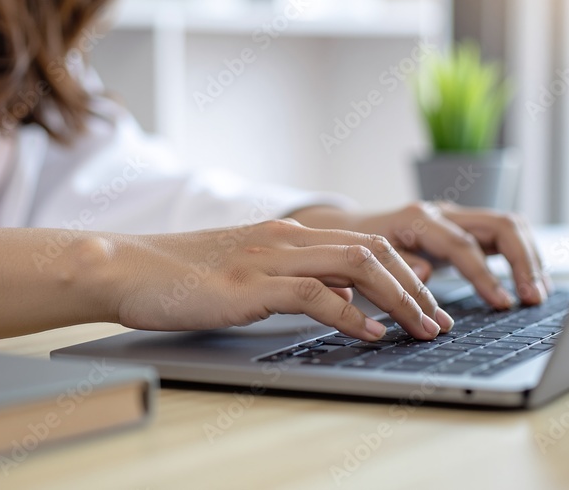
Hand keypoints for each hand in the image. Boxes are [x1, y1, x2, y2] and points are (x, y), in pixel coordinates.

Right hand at [111, 219, 452, 340]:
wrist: (127, 266)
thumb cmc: (183, 276)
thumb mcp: (252, 275)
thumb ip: (300, 282)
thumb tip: (346, 303)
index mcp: (290, 233)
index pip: (365, 243)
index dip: (406, 271)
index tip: (429, 301)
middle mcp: (288, 238)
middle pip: (374, 250)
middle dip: (416, 286)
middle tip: (440, 319)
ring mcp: (270, 257)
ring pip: (356, 266)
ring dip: (399, 298)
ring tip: (422, 328)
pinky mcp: (251, 284)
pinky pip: (316, 295)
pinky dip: (352, 316)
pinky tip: (371, 335)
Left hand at [290, 203, 550, 309]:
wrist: (346, 230)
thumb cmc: (354, 249)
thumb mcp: (366, 259)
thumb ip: (396, 264)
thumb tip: (427, 273)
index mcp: (418, 219)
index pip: (463, 244)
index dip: (485, 275)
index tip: (503, 303)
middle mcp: (443, 212)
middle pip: (500, 224)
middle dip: (522, 261)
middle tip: (533, 297)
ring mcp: (457, 217)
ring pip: (508, 226)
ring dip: (530, 258)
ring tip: (538, 293)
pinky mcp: (464, 228)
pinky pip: (503, 235)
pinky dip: (521, 257)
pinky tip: (530, 283)